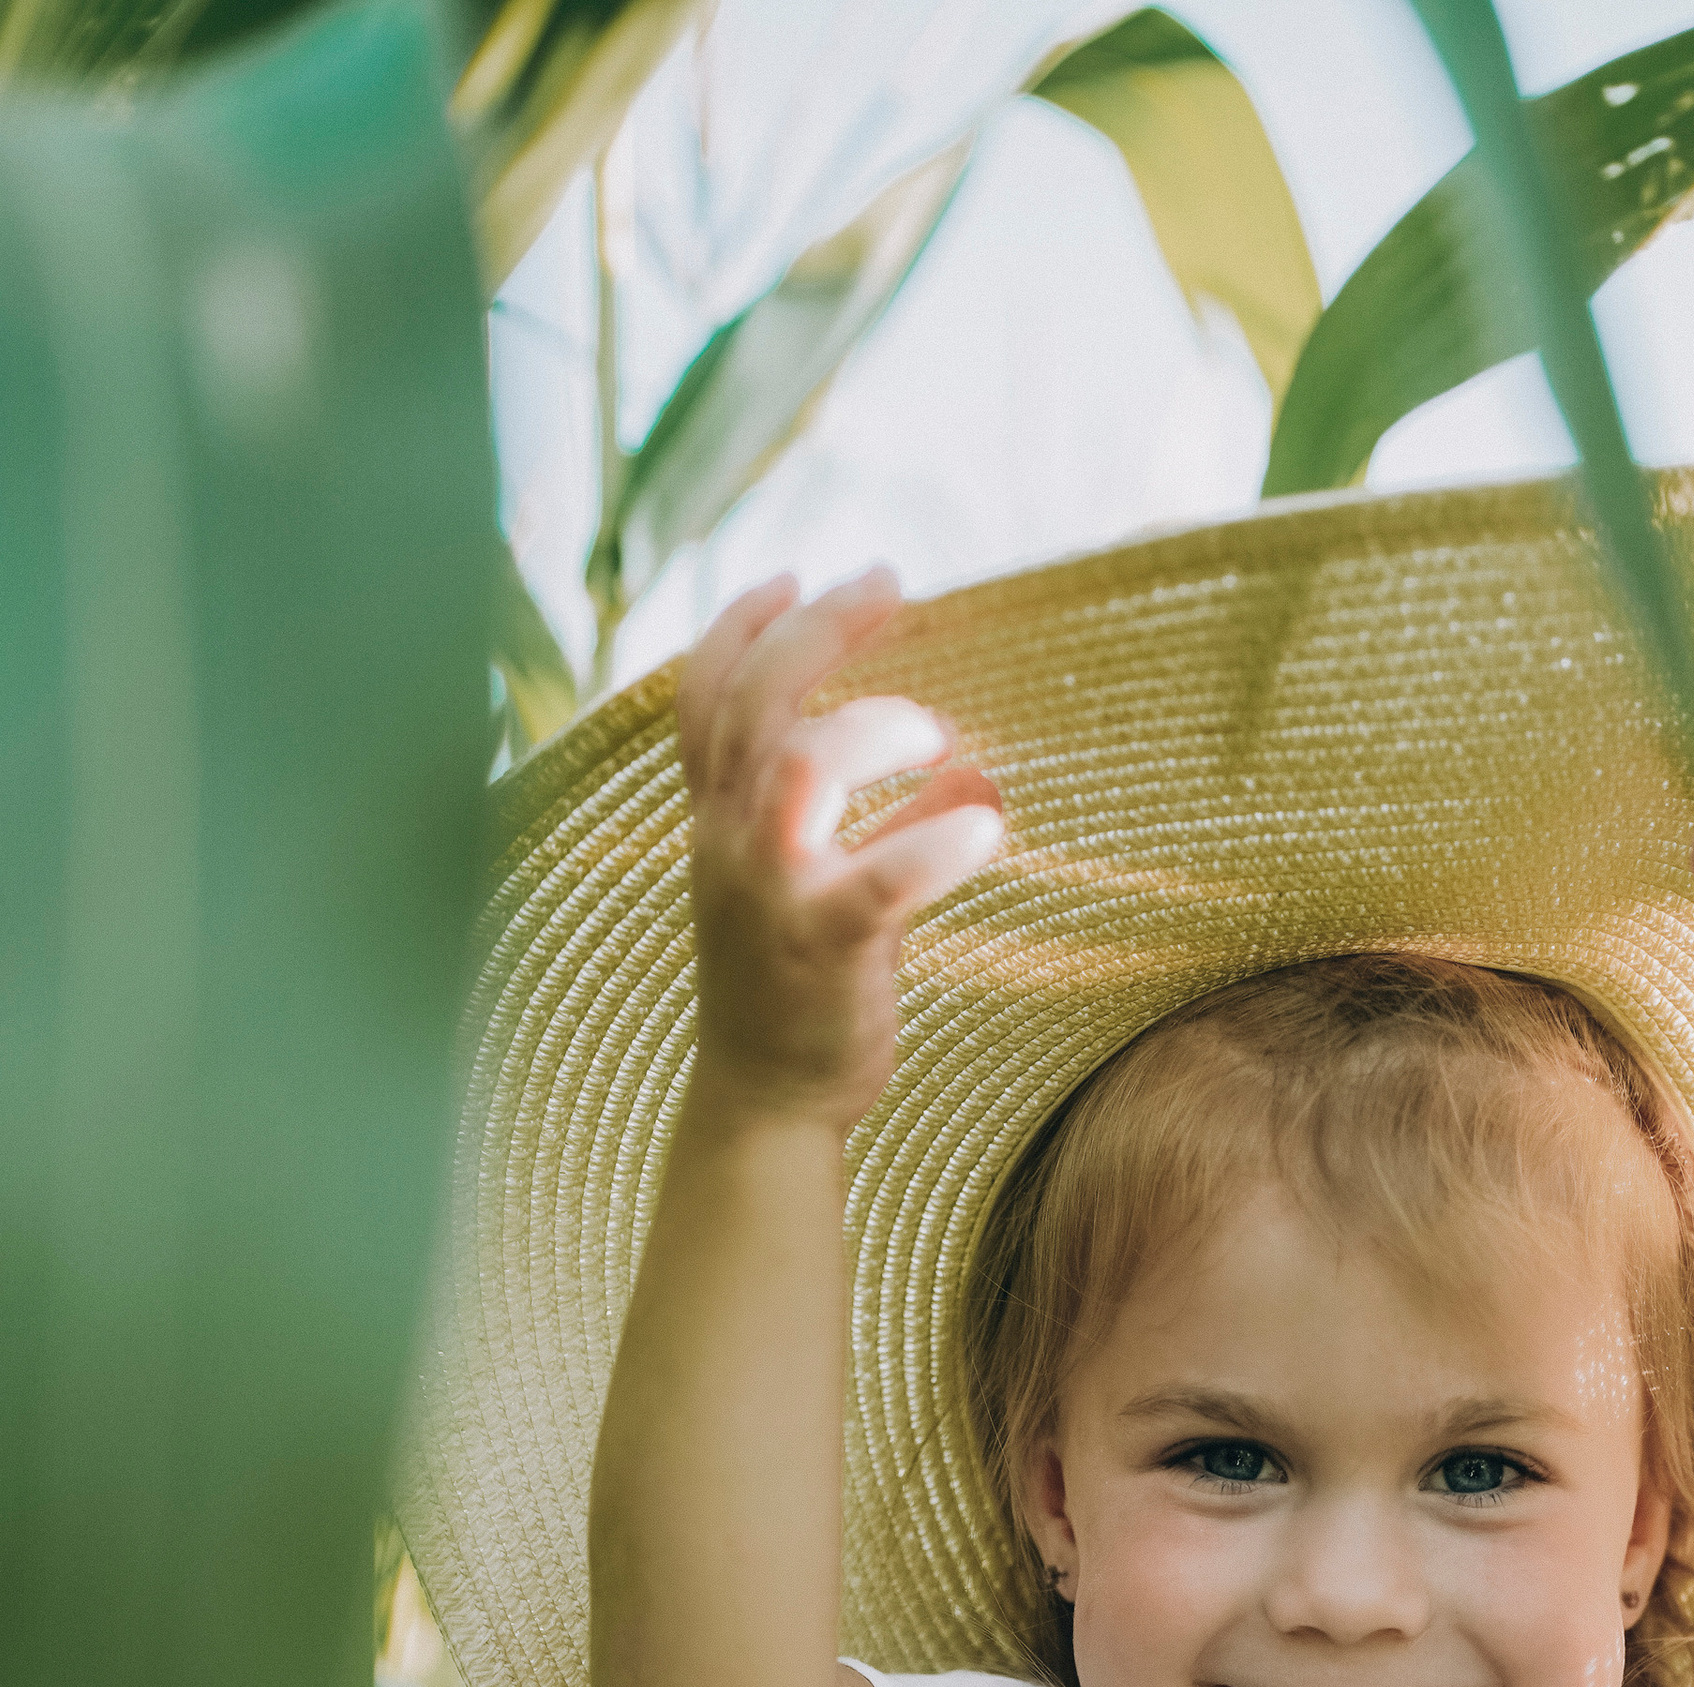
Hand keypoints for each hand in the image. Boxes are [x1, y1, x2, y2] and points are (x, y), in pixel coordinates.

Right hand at [674, 565, 1003, 1131]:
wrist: (765, 1106)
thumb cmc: (799, 992)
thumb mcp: (818, 889)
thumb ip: (881, 822)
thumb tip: (973, 771)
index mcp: (717, 823)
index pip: (706, 696)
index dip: (742, 624)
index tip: (798, 574)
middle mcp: (729, 845)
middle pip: (755, 703)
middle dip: (819, 630)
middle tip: (885, 582)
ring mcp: (770, 896)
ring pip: (798, 768)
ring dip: (872, 727)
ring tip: (937, 735)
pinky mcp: (823, 951)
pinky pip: (876, 881)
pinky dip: (934, 842)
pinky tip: (988, 821)